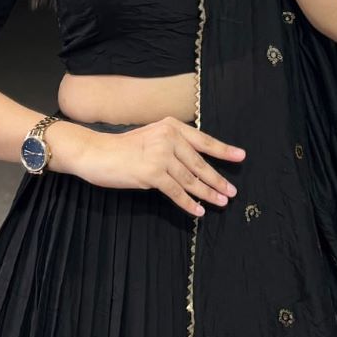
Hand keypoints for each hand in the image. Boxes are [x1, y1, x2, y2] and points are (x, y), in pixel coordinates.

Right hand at [75, 115, 245, 216]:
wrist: (96, 153)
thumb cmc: (122, 148)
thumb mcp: (150, 137)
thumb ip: (172, 144)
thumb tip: (197, 164)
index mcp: (170, 126)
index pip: (202, 140)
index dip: (223, 150)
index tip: (241, 157)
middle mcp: (168, 137)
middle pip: (199, 163)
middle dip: (217, 179)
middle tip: (232, 191)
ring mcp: (160, 155)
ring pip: (190, 179)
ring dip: (208, 193)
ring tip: (221, 202)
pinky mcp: (152, 173)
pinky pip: (176, 191)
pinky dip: (189, 203)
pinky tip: (198, 211)